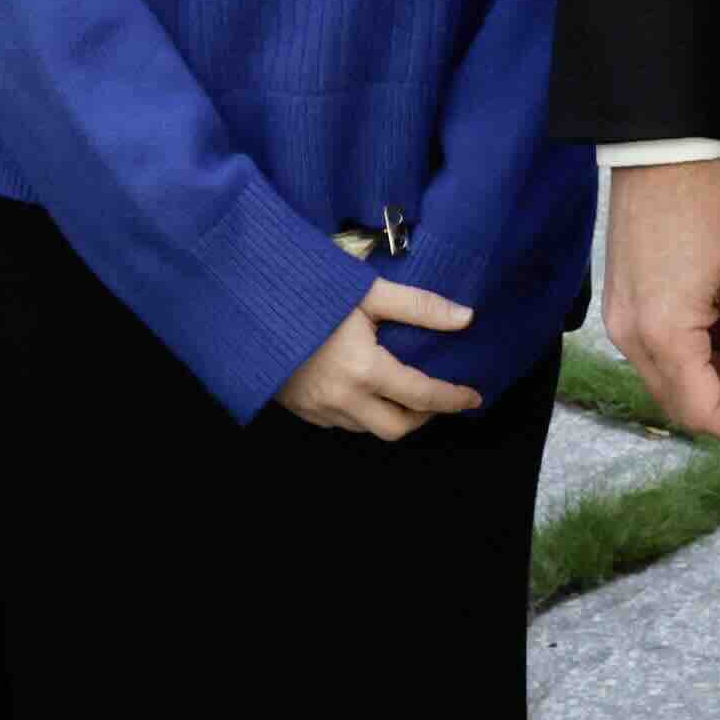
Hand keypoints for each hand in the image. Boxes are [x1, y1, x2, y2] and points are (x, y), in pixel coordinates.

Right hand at [277, 280, 486, 440]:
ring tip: (402, 390)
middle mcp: (342, 399)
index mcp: (363, 370)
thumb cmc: (308, 291)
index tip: (473, 396)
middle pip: (397, 428)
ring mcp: (318, 409)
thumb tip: (466, 318)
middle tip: (437, 396)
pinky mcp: (300, 411)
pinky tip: (363, 388)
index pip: (421, 396)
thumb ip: (419, 306)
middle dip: (423, 416)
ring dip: (391, 415)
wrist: (246, 304)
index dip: (452, 398)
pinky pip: (341, 423)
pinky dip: (361, 412)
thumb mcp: (367, 291)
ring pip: (368, 428)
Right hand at [602, 156, 719, 448]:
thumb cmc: (708, 205)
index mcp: (664, 334)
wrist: (660, 152)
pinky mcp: (618, 305)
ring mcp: (620, 321)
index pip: (704, 410)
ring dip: (709, 386)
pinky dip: (689, 361)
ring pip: (667, 381)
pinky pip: (654, 354)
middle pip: (680, 403)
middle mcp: (631, 337)